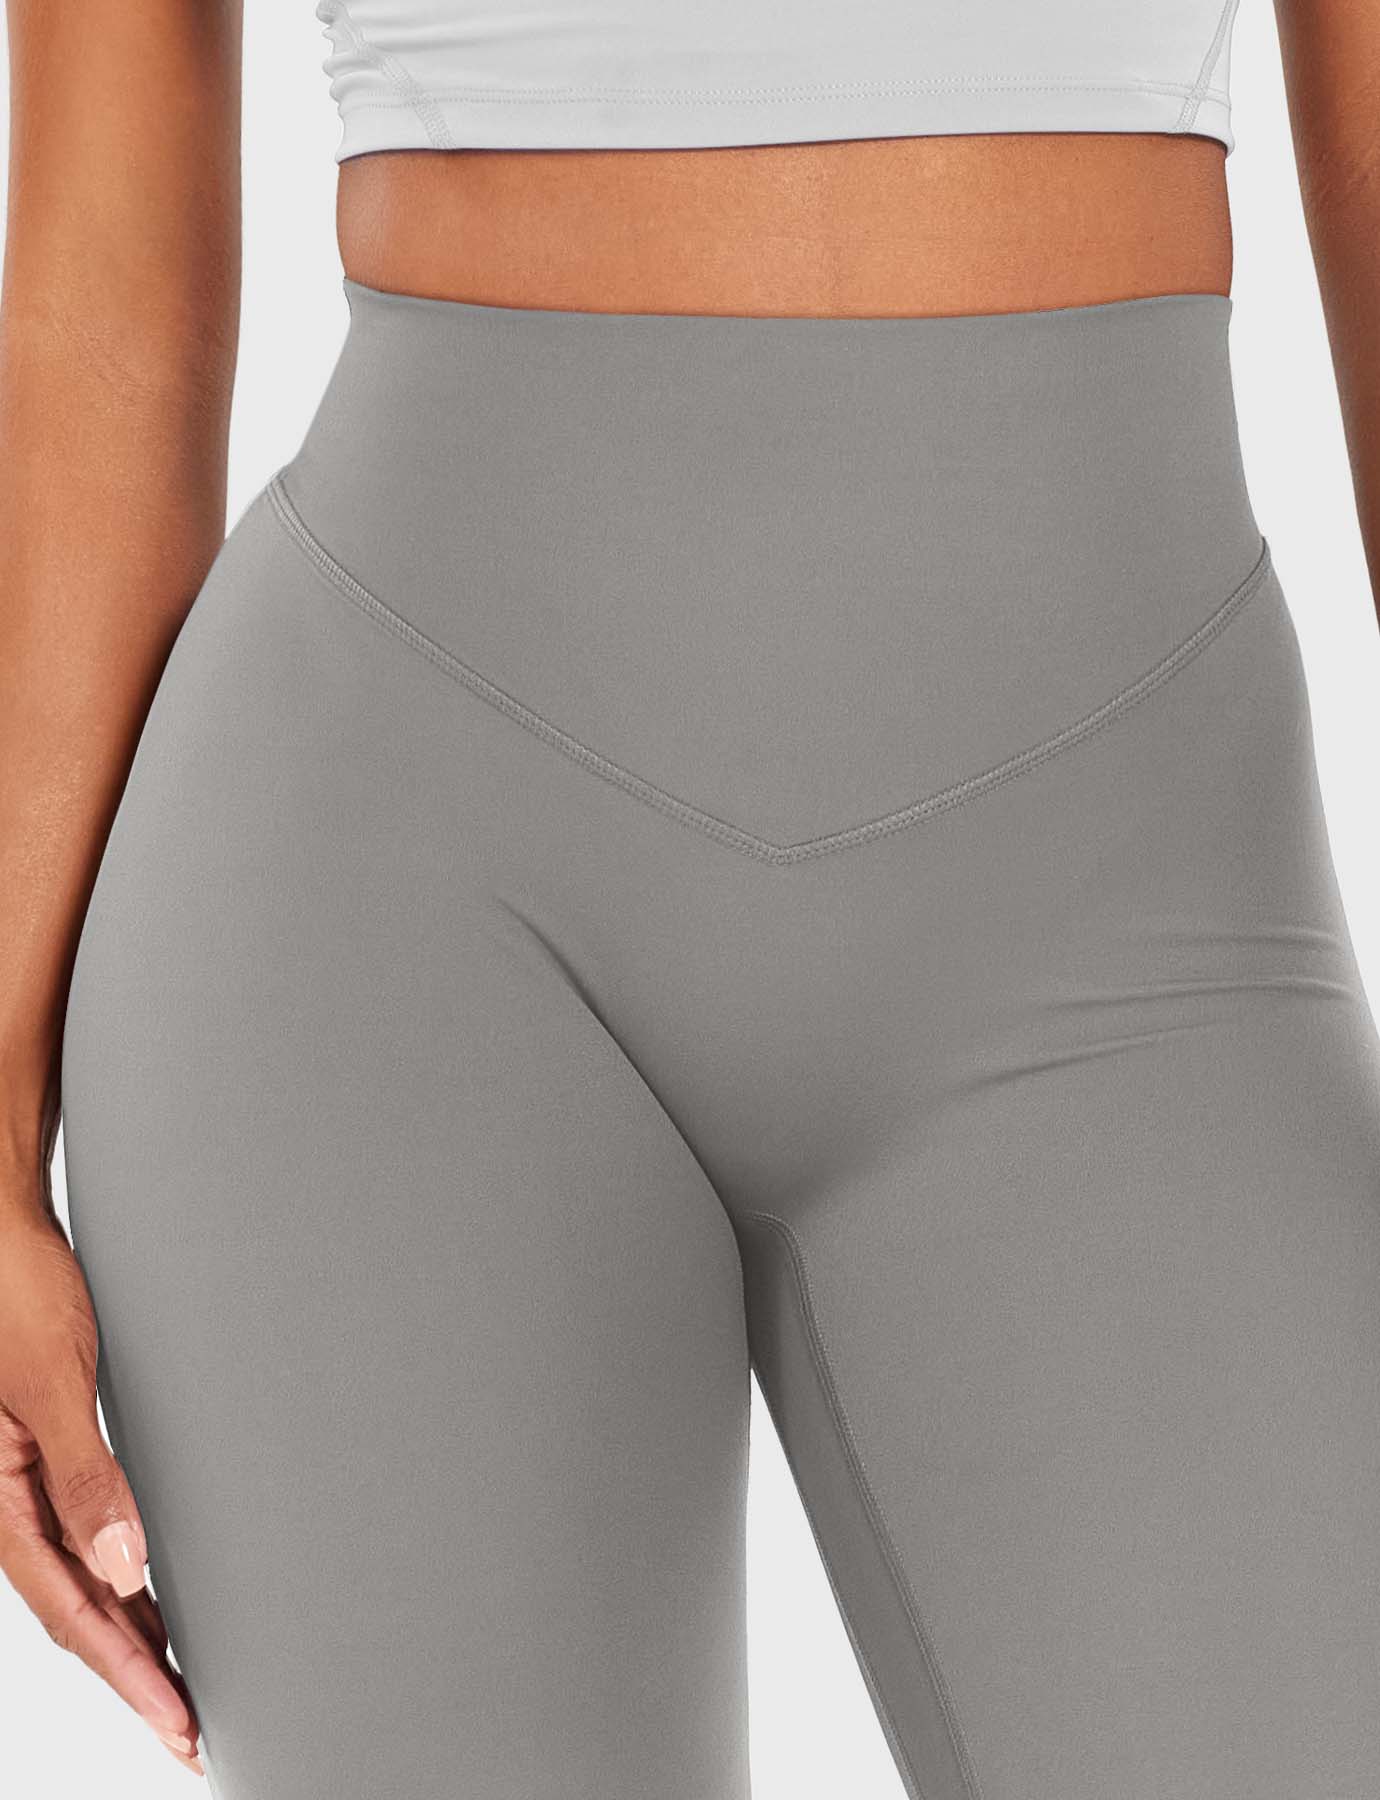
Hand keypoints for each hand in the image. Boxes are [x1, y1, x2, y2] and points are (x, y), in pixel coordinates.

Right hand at [0, 1205, 201, 1773]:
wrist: (2, 1227)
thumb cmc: (15, 1287)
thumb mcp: (54, 1381)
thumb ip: (86, 1474)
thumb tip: (125, 1565)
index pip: (73, 1610)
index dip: (128, 1674)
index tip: (178, 1721)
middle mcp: (9, 1498)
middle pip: (79, 1609)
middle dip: (134, 1673)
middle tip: (190, 1726)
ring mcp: (28, 1479)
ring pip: (84, 1577)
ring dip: (131, 1631)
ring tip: (181, 1681)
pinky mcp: (50, 1450)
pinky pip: (86, 1532)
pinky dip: (122, 1575)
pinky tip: (151, 1594)